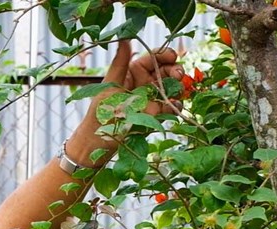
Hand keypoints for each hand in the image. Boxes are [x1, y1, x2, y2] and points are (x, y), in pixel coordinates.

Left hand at [65, 40, 183, 167]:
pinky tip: (175, 104)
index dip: (163, 55)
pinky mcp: (155, 115)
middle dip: (175, 69)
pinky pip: (171, 106)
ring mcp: (151, 99)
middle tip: (178, 74)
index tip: (172, 56)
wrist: (98, 142)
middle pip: (165, 71)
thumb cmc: (99, 111)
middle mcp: (143, 84)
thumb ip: (120, 63)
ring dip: (178, 85)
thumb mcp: (110, 85)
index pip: (152, 58)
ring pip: (171, 86)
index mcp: (132, 73)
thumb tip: (124, 38)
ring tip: (178, 88)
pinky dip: (176, 104)